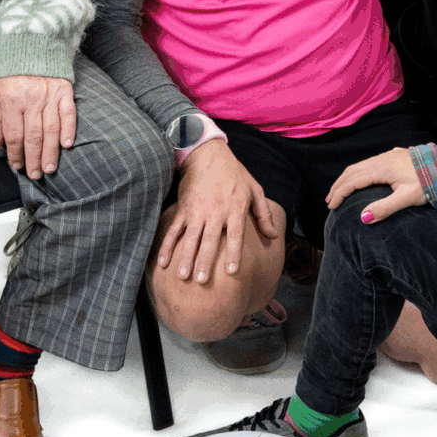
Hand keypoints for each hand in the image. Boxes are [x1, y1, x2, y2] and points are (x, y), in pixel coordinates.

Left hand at [0, 74, 76, 178]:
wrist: (32, 48)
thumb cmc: (11, 75)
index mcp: (12, 101)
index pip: (14, 134)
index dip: (14, 153)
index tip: (16, 165)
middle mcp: (32, 100)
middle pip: (33, 136)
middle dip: (33, 158)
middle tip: (35, 174)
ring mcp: (50, 96)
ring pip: (51, 129)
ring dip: (51, 152)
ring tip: (49, 168)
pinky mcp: (65, 91)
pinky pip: (69, 113)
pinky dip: (69, 129)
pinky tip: (67, 145)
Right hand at [156, 138, 279, 284]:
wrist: (208, 155)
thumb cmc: (235, 173)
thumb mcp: (255, 190)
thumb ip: (264, 214)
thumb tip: (273, 235)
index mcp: (235, 209)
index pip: (235, 236)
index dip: (234, 254)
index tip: (232, 272)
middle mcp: (215, 212)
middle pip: (210, 241)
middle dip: (205, 262)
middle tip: (201, 281)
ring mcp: (197, 211)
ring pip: (190, 238)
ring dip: (185, 258)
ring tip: (183, 276)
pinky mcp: (183, 209)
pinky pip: (174, 230)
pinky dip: (167, 246)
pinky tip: (163, 262)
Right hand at [325, 146, 426, 221]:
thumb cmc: (429, 182)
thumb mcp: (407, 198)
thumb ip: (385, 208)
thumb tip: (363, 218)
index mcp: (380, 168)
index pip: (352, 181)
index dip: (339, 193)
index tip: (332, 206)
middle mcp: (381, 159)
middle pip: (352, 171)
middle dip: (339, 185)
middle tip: (330, 200)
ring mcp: (388, 156)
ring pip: (360, 165)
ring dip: (348, 178)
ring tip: (341, 190)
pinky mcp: (395, 155)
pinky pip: (370, 162)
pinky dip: (359, 172)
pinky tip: (362, 178)